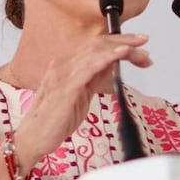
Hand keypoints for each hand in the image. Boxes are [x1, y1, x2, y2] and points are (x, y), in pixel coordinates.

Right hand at [13, 34, 151, 165]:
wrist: (34, 138)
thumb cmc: (56, 118)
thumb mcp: (82, 94)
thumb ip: (94, 77)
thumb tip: (112, 65)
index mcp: (67, 64)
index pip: (96, 45)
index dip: (118, 41)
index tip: (138, 43)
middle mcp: (64, 64)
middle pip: (98, 44)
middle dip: (125, 41)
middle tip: (144, 42)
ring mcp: (63, 73)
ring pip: (97, 52)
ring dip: (122, 49)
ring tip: (140, 50)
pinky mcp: (66, 86)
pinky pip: (90, 66)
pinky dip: (108, 57)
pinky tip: (122, 53)